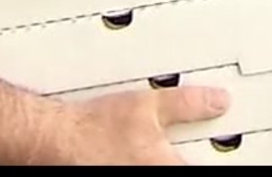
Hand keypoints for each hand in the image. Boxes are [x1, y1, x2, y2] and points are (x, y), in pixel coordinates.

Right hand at [59, 85, 230, 164]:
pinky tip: (131, 154)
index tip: (218, 155)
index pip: (200, 168)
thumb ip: (187, 104)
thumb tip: (217, 101)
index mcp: (164, 167)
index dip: (213, 160)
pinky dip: (139, 161)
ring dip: (165, 158)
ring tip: (148, 147)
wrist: (53, 138)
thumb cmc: (92, 128)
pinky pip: (137, 170)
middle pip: (180, 167)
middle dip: (182, 156)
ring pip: (162, 169)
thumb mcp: (147, 105)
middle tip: (176, 145)